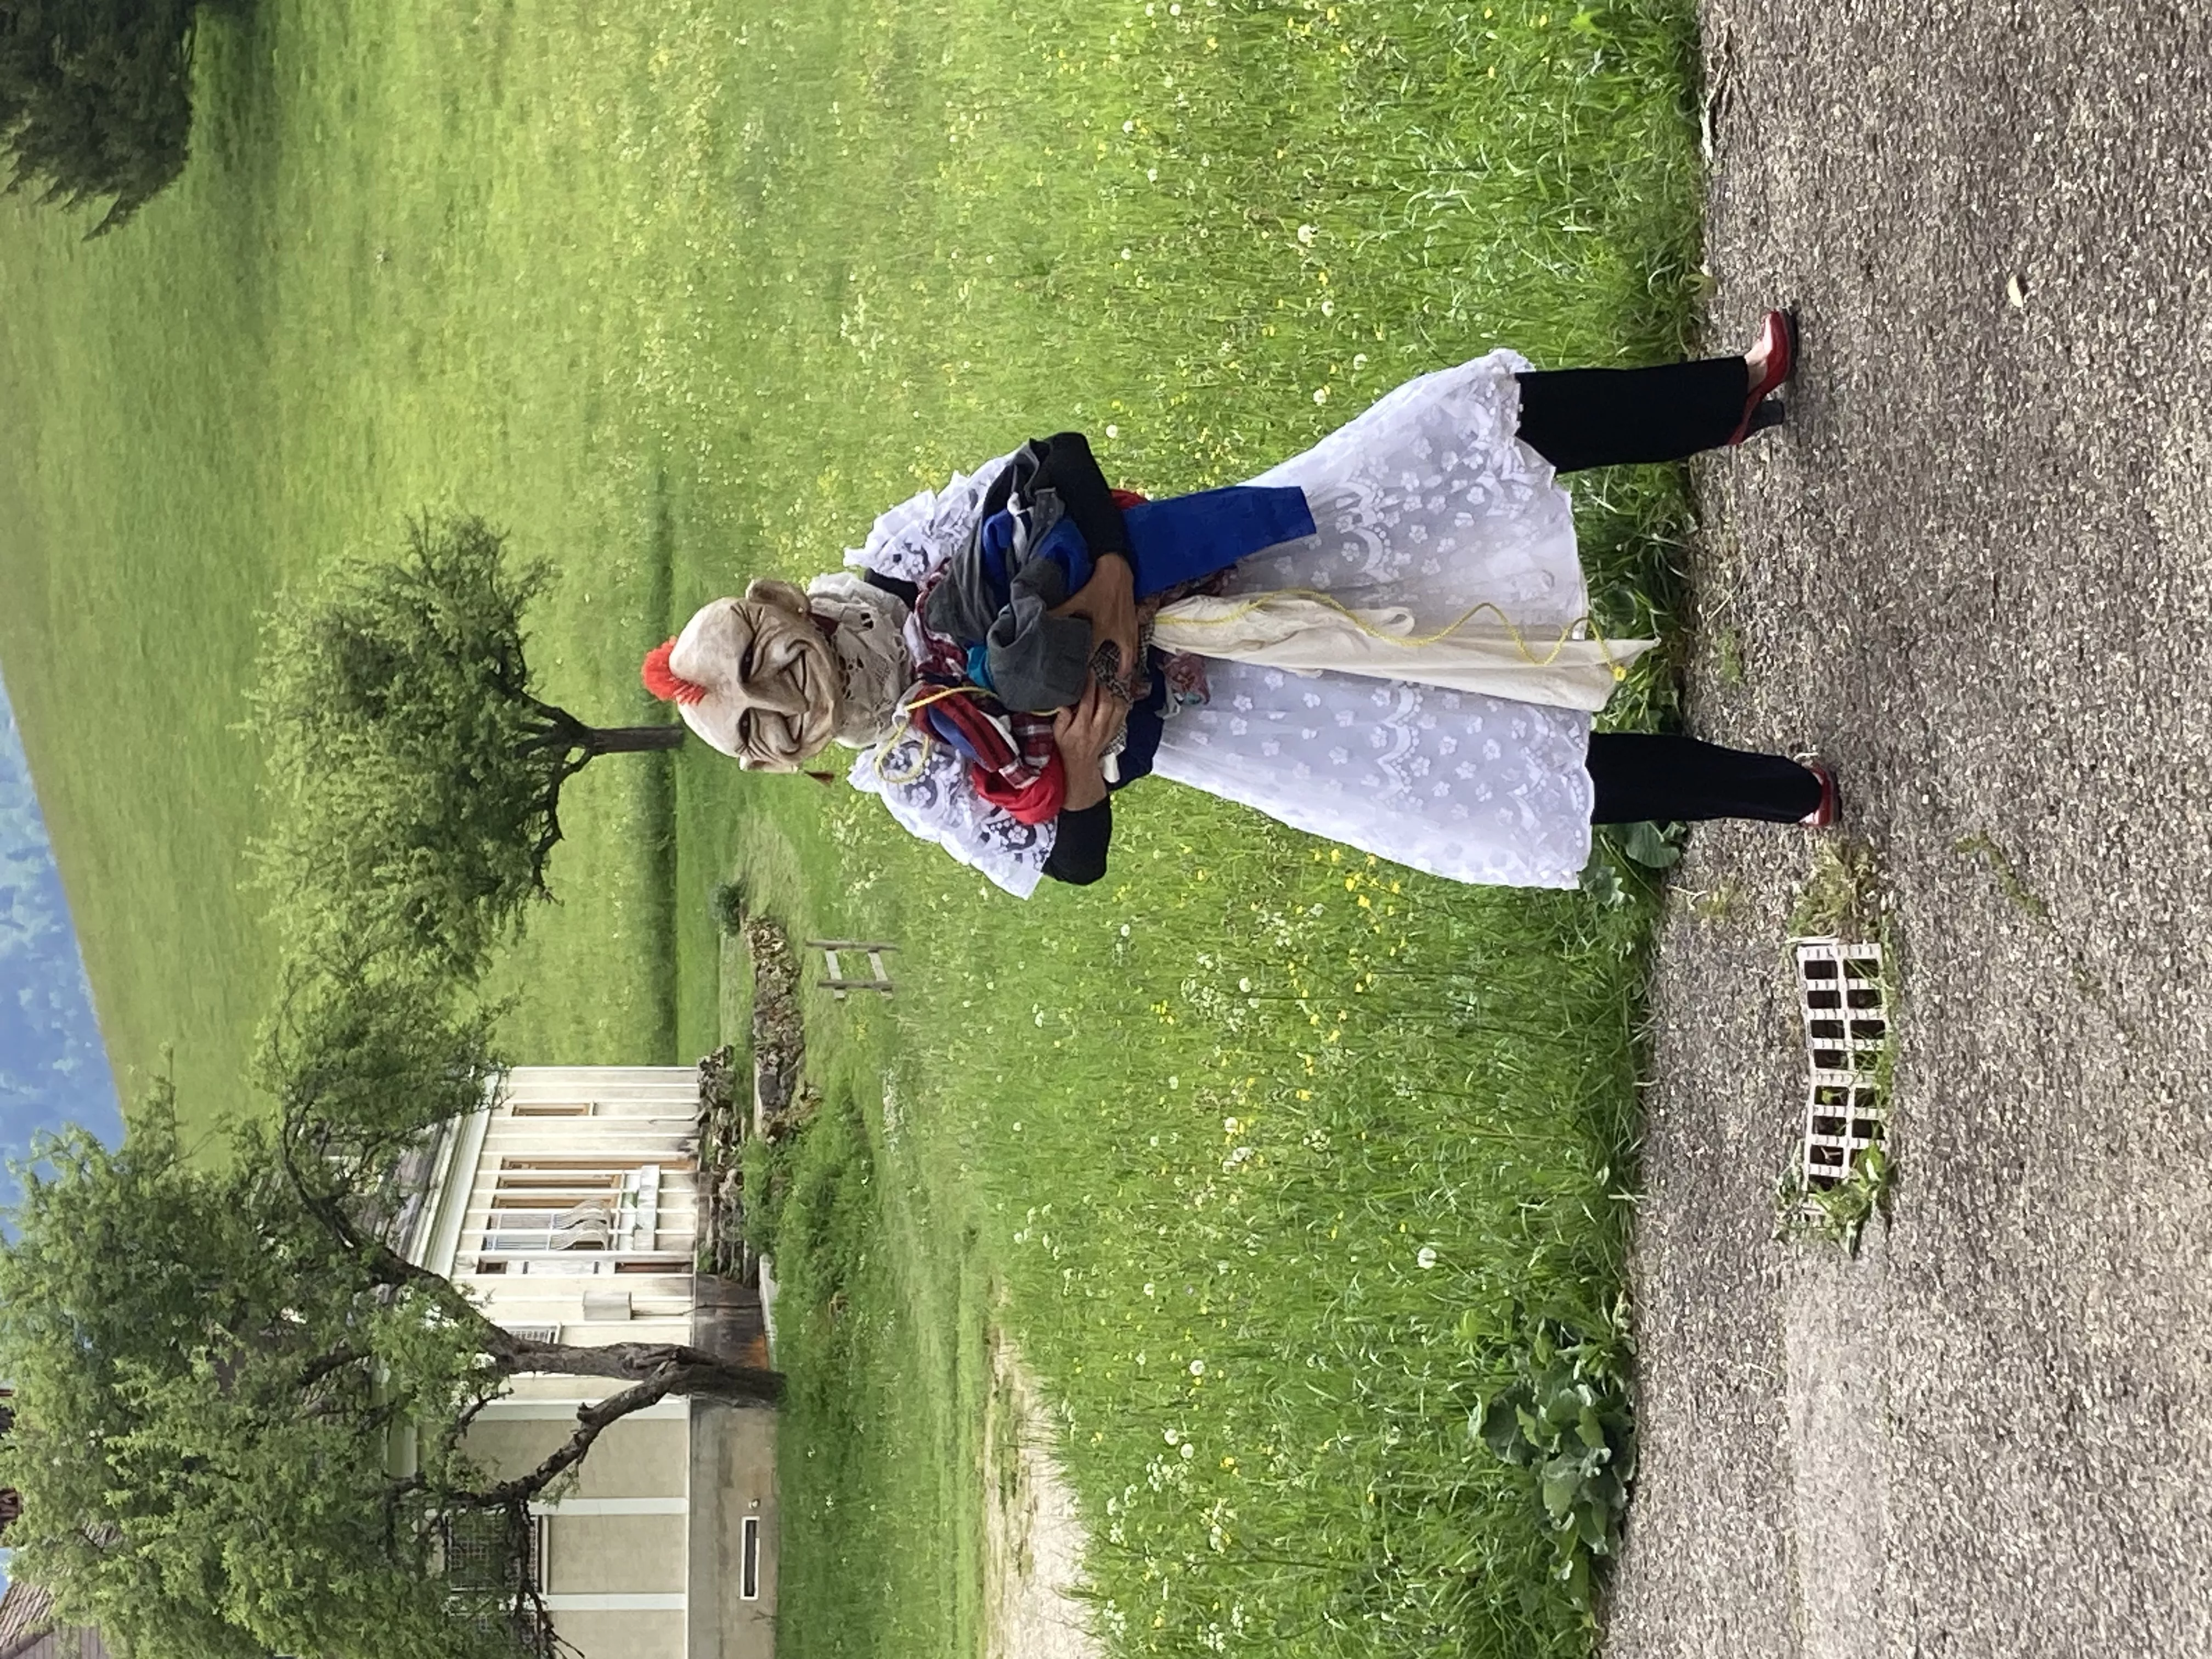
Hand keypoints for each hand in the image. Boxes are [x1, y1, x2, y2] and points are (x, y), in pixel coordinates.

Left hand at [1051, 552, 1139, 692]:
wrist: (1117, 569)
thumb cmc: (1096, 585)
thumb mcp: (1076, 600)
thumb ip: (1060, 613)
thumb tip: (1042, 621)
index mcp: (1099, 629)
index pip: (1087, 655)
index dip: (1080, 670)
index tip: (1073, 683)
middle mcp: (1115, 633)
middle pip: (1108, 659)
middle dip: (1103, 672)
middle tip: (1097, 687)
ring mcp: (1127, 629)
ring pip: (1128, 654)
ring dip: (1124, 666)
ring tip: (1122, 678)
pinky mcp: (1133, 623)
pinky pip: (1135, 644)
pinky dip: (1133, 654)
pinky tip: (1131, 660)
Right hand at [1051, 677, 1123, 810]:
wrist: (1081, 764)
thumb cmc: (1067, 747)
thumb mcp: (1057, 734)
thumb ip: (1061, 718)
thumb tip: (1064, 703)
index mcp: (1082, 727)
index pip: (1088, 702)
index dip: (1089, 686)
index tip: (1088, 673)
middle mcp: (1098, 728)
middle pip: (1105, 702)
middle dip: (1101, 687)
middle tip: (1095, 680)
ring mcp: (1108, 729)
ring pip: (1117, 707)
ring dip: (1111, 694)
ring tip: (1103, 689)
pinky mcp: (1114, 730)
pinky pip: (1122, 714)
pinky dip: (1120, 703)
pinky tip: (1112, 698)